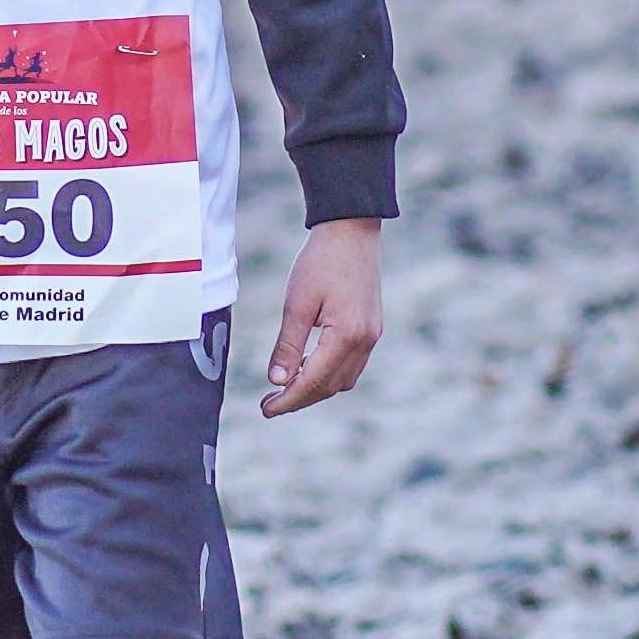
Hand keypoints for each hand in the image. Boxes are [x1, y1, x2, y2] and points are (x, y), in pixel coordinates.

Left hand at [263, 217, 385, 417]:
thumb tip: (277, 381)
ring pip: (343, 380)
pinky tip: (307, 367)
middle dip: (299, 399)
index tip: (266, 409)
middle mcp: (365, 341)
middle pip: (330, 387)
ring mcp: (372, 335)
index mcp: (347, 335)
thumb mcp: (297, 303)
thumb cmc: (321, 261)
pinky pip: (351, 364)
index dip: (288, 400)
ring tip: (285, 388)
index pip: (314, 382)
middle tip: (269, 403)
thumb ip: (289, 345)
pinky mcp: (371, 328)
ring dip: (315, 389)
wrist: (351, 229)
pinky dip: (328, 373)